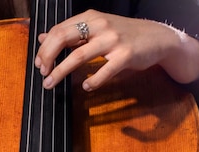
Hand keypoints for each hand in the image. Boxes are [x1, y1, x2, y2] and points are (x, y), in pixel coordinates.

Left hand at [35, 9, 198, 90]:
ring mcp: (113, 40)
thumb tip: (43, 37)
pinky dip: (92, 81)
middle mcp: (100, 25)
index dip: (45, 48)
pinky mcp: (125, 55)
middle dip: (47, 57)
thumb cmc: (125, 35)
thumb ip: (71, 34)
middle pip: (63, 38)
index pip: (59, 30)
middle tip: (42, 73)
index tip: (39, 63)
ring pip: (78, 56)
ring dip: (61, 72)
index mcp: (91, 18)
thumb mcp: (96, 29)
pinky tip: (86, 86)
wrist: (159, 38)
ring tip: (51, 83)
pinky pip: (103, 71)